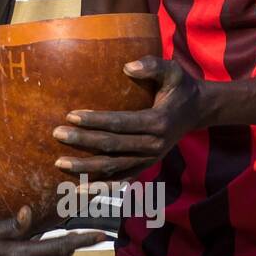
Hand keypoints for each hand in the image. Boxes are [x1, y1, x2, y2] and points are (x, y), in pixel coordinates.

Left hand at [52, 56, 204, 180]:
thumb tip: (128, 66)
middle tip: (57, 133)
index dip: (95, 121)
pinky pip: (120, 179)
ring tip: (59, 163)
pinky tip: (77, 190)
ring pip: (113, 168)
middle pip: (112, 147)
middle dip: (83, 141)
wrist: (198, 111)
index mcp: (158, 123)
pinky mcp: (145, 166)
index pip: (120, 123)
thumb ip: (153, 66)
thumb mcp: (174, 71)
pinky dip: (99, 186)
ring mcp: (149, 159)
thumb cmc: (180, 87)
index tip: (70, 115)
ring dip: (85, 167)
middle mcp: (154, 146)